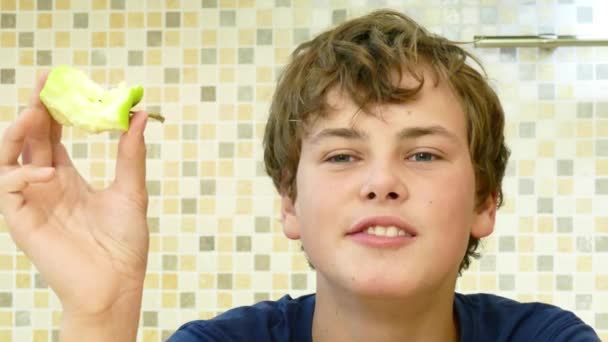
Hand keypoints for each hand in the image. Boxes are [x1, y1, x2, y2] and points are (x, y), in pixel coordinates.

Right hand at [0, 72, 149, 317]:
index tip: (59, 80)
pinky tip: (49, 172)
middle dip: (34, 110)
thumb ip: (130, 154)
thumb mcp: (131, 191)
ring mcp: (30, 202)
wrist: (117, 283)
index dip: (53, 108)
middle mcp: (45, 185)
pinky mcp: (21, 221)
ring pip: (6, 158)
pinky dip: (22, 175)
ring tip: (35, 113)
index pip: (52, 135)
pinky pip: (7, 188)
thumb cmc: (124, 242)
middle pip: (29, 139)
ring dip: (16, 133)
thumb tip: (140, 113)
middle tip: (45, 84)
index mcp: (67, 177)